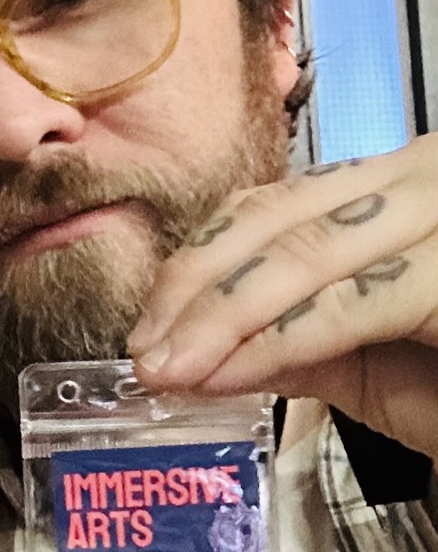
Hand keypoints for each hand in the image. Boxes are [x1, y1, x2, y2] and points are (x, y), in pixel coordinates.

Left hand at [127, 142, 437, 460]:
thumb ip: (288, 342)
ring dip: (222, 318)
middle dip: (195, 293)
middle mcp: (425, 176)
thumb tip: (191, 353)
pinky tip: (229, 374)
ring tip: (168, 369)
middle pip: (277, 222)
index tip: (144, 330)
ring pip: (303, 255)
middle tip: (142, 356)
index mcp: (398, 184)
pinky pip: (351, 303)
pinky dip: (278, 341)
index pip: (272, 205)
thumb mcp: (371, 360)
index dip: (197, 266)